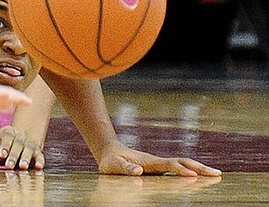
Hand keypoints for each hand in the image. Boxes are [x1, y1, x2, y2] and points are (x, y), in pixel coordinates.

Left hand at [0, 125, 44, 170]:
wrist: (16, 143)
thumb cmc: (1, 147)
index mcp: (8, 132)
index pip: (7, 137)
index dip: (5, 146)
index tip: (2, 155)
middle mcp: (20, 136)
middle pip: (18, 143)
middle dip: (14, 155)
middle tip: (9, 165)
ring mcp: (29, 144)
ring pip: (29, 149)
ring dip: (26, 158)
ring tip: (23, 166)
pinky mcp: (37, 153)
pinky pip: (39, 156)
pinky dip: (40, 161)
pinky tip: (39, 166)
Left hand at [97, 143, 221, 176]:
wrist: (110, 152)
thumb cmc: (111, 161)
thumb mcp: (114, 166)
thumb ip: (125, 168)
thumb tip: (139, 171)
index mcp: (149, 162)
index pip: (169, 165)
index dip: (181, 170)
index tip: (193, 176)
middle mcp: (157, 162)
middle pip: (182, 162)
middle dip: (199, 168)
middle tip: (218, 174)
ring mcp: (159, 165)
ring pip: (183, 165)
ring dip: (199, 169)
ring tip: (216, 174)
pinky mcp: (159, 169)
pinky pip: (178, 170)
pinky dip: (191, 172)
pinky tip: (199, 177)